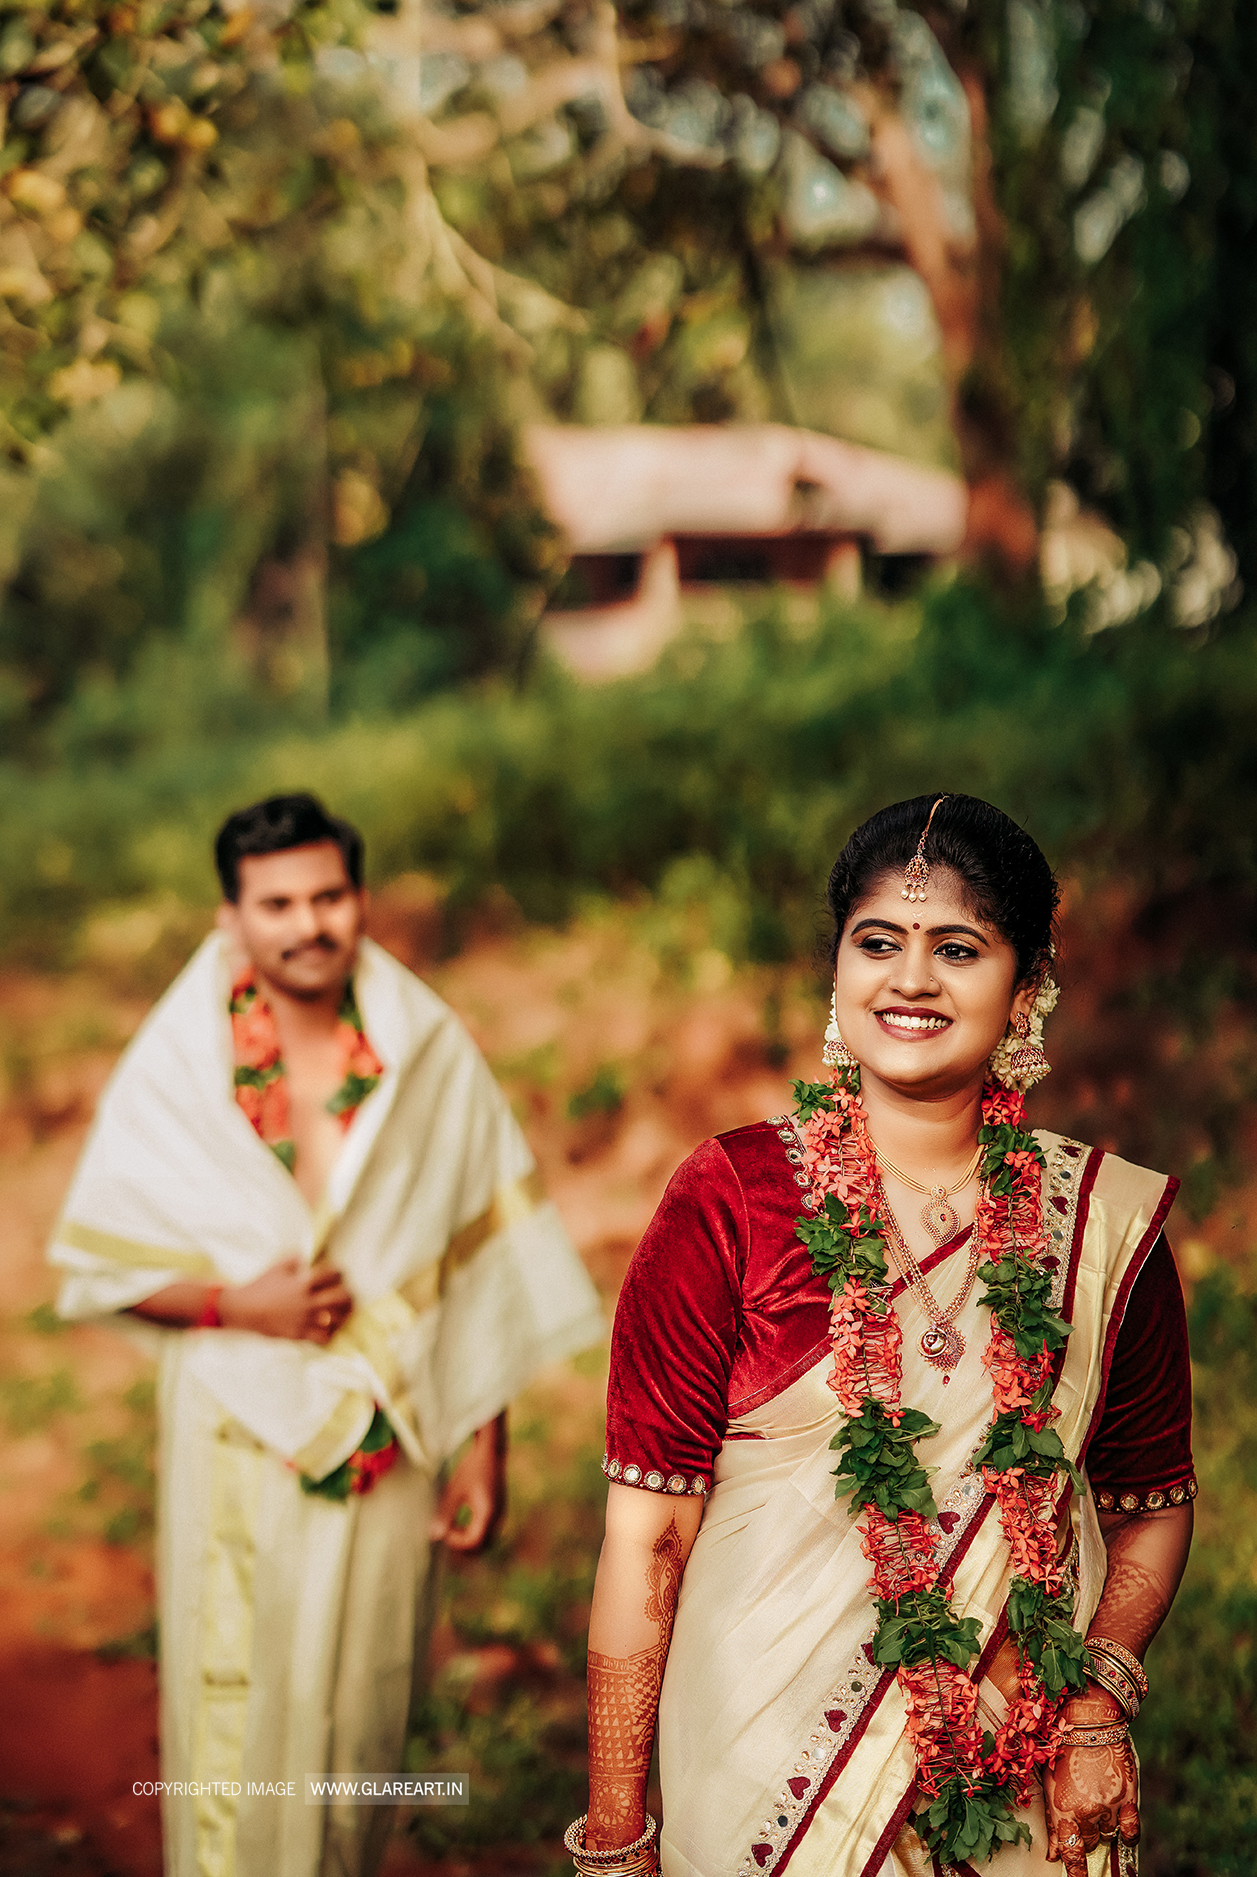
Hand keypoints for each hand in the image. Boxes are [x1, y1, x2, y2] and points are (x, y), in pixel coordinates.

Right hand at [219, 1257, 353, 1342]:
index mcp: (303, 1283)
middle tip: (348, 1294)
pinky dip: (330, 1333)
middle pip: (341, 1297)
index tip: (339, 1274)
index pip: (333, 1274)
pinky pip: (323, 1337)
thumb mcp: (277, 1267)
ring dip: (344, 1314)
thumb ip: (294, 1259)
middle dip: (348, 1294)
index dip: (339, 1272)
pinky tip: (329, 1328)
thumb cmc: (260, 1286)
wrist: (244, 1310)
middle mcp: (307, 1301)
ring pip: (336, 1318)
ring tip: (344, 1312)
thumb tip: (306, 1258)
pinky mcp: (299, 1334)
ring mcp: (304, 1319)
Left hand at [429, 1413, 506, 1552]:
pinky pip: (488, 1530)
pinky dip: (474, 1532)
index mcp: (487, 1514)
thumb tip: (434, 1535)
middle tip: (446, 1535)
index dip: (456, 1542)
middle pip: (481, 1545)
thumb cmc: (472, 1468)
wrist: (491, 1451)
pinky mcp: (499, 1509)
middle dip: (463, 1545)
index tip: (443, 1530)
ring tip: (452, 1529)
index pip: (473, 1541)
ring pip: (486, 1539)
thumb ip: (445, 1513)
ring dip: (469, 1539)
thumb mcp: (455, 1490)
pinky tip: (461, 1522)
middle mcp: (497, 1517)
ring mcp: (500, 1514)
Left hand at [1044, 1698, 1138, 1873]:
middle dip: (1083, 1834)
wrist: (1088, 1718)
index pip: (1069, 1854)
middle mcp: (1086, 1813)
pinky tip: (1121, 1827)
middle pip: (1087, 1842)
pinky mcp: (1128, 1797)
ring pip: (1107, 1835)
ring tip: (1095, 1799)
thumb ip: (1053, 1821)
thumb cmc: (1061, 1745)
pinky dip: (1126, 1833)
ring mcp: (1109, 1806)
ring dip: (1101, 1827)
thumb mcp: (1049, 1781)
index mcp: (1062, 1809)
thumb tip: (1053, 1856)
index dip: (1074, 1871)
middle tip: (1081, 1812)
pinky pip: (1130, 1830)